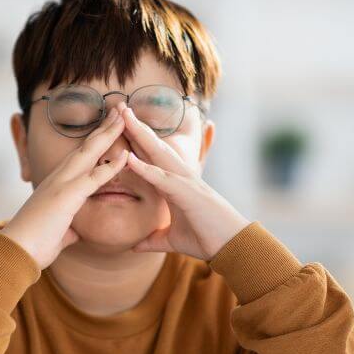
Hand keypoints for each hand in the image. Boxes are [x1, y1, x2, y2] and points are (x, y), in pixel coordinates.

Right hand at [0, 107, 127, 268]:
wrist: (15, 253)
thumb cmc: (34, 245)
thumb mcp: (56, 233)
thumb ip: (67, 227)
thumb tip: (73, 231)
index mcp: (56, 184)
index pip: (81, 157)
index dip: (97, 140)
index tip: (111, 125)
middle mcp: (58, 178)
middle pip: (86, 146)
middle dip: (104, 126)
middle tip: (120, 107)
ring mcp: (61, 184)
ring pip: (89, 152)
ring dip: (108, 134)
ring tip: (124, 116)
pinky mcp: (66, 197)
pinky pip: (93, 178)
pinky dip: (110, 166)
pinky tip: (125, 155)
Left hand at [121, 106, 250, 260]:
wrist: (233, 248)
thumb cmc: (207, 240)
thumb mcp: (172, 240)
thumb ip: (154, 240)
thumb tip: (135, 246)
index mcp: (175, 185)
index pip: (152, 158)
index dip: (136, 141)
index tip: (120, 125)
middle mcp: (180, 178)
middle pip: (154, 147)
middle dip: (137, 127)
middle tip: (119, 106)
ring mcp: (185, 183)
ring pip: (159, 154)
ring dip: (140, 136)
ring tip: (124, 117)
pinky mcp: (188, 194)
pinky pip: (163, 179)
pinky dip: (146, 169)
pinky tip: (130, 158)